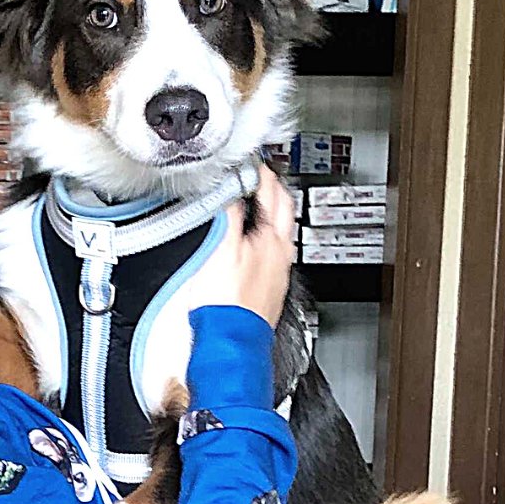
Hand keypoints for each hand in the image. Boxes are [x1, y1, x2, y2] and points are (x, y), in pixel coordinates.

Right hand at [189, 165, 294, 326]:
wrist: (229, 340)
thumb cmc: (227, 302)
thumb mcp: (221, 247)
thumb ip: (227, 213)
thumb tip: (229, 187)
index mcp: (273, 239)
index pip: (273, 193)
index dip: (261, 173)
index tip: (251, 163)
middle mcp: (281, 254)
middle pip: (283, 211)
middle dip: (271, 190)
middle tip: (257, 178)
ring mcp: (277, 272)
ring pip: (279, 232)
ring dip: (268, 214)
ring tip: (253, 206)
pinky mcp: (269, 289)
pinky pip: (271, 252)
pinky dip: (263, 238)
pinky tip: (250, 245)